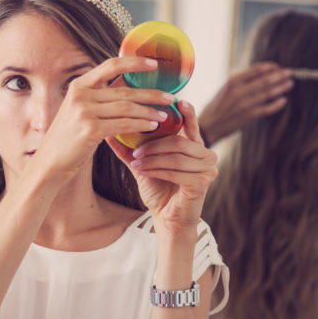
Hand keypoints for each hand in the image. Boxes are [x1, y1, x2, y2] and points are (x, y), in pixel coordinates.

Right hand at [31, 56, 176, 180]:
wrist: (49, 162)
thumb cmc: (68, 138)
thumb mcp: (78, 110)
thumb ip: (97, 98)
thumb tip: (127, 90)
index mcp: (79, 85)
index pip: (110, 66)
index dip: (134, 62)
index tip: (154, 64)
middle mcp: (81, 94)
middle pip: (124, 90)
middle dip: (151, 94)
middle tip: (170, 97)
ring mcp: (84, 111)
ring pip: (127, 107)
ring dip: (150, 111)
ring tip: (165, 114)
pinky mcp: (90, 129)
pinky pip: (123, 124)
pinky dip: (140, 124)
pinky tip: (152, 126)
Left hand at [106, 101, 217, 231]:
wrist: (166, 218)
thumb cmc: (159, 190)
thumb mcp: (144, 165)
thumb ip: (131, 150)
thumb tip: (110, 134)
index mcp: (196, 147)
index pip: (192, 124)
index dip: (186, 112)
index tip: (176, 100)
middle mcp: (206, 155)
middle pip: (179, 141)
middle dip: (154, 145)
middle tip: (135, 152)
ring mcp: (208, 169)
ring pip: (176, 156)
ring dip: (152, 159)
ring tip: (135, 164)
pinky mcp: (202, 183)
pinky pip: (176, 171)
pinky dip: (157, 171)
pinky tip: (143, 172)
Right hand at [198, 63, 291, 145]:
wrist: (209, 125)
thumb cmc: (217, 105)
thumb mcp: (224, 88)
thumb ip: (240, 81)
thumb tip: (261, 73)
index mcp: (232, 82)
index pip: (255, 70)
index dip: (268, 67)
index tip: (276, 66)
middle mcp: (239, 92)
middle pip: (264, 81)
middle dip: (278, 76)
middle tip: (289, 72)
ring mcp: (245, 104)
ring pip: (268, 93)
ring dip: (281, 87)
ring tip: (290, 83)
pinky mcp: (249, 116)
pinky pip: (267, 109)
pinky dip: (276, 104)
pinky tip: (283, 100)